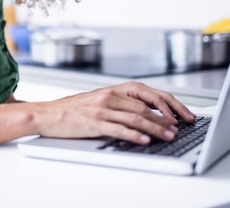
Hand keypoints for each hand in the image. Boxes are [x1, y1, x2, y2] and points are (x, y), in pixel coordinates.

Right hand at [34, 81, 195, 144]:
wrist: (48, 114)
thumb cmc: (73, 110)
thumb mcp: (99, 100)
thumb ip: (121, 104)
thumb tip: (148, 114)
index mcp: (114, 89)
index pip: (149, 93)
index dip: (168, 103)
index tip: (182, 113)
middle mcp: (110, 96)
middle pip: (145, 106)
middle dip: (166, 118)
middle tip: (180, 128)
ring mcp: (102, 109)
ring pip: (136, 117)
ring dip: (156, 127)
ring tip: (169, 136)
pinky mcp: (94, 123)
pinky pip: (119, 129)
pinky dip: (135, 135)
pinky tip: (145, 140)